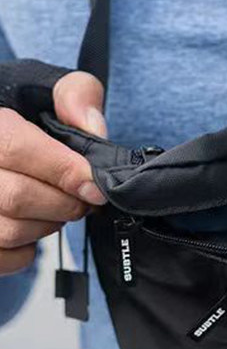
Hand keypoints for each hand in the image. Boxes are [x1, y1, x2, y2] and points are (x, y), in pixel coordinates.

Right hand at [0, 71, 106, 275]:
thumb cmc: (21, 116)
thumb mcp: (42, 89)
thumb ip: (74, 95)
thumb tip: (94, 128)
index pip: (15, 149)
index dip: (63, 170)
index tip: (96, 187)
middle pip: (15, 197)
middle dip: (64, 203)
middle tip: (84, 200)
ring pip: (7, 232)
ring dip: (48, 226)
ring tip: (57, 207)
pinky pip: (2, 259)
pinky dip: (26, 251)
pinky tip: (32, 226)